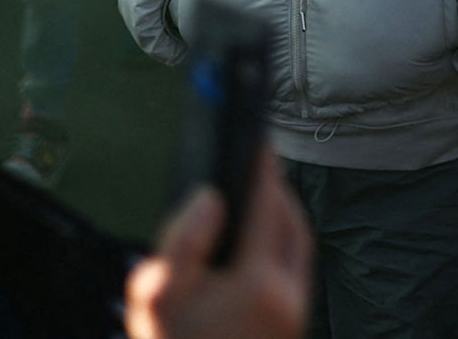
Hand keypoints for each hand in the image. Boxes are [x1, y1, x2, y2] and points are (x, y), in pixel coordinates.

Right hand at [123, 144, 309, 338]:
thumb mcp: (158, 299)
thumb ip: (181, 241)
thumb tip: (211, 198)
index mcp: (260, 283)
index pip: (268, 206)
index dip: (262, 168)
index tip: (257, 138)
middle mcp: (289, 298)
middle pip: (291, 225)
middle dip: (275, 192)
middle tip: (256, 166)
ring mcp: (295, 318)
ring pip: (299, 251)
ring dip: (282, 220)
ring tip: (255, 201)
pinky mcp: (292, 334)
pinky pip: (295, 275)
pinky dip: (282, 249)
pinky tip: (254, 249)